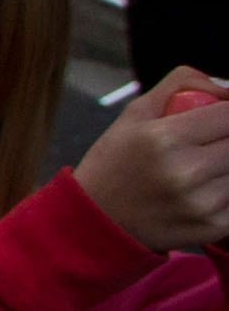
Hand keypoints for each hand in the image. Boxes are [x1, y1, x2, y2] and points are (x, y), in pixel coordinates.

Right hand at [74, 72, 228, 252]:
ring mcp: (202, 203)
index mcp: (164, 138)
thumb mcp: (134, 114)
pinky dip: (228, 190)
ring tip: (205, 165)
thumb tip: (228, 87)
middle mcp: (186, 171)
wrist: (94, 224)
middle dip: (227, 139)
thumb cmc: (115, 163)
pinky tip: (207, 189)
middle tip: (210, 142)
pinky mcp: (214, 226)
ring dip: (227, 165)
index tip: (220, 115)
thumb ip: (181, 84)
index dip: (228, 111)